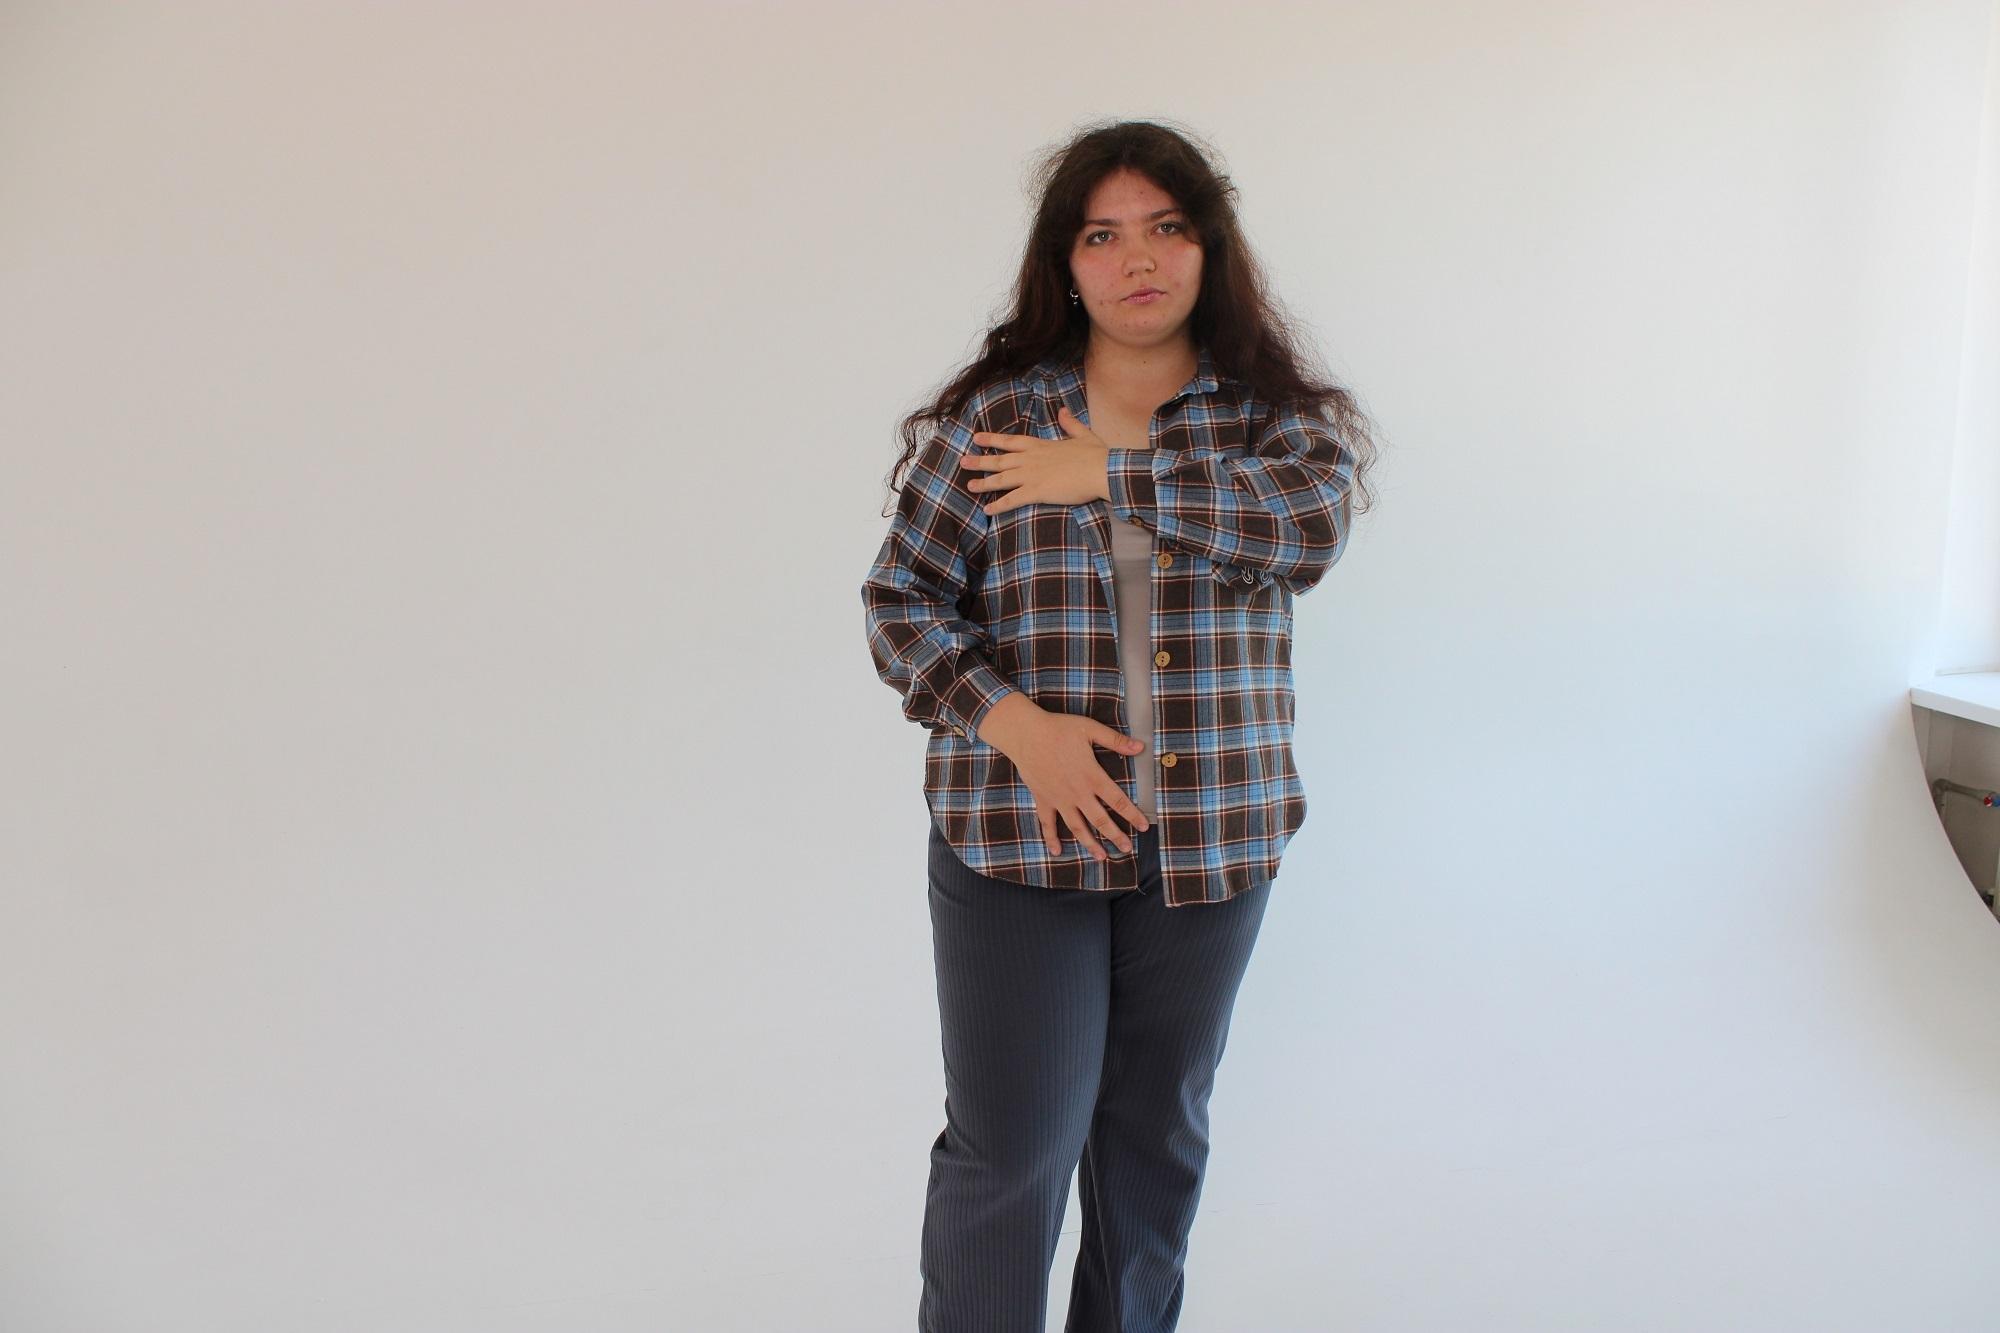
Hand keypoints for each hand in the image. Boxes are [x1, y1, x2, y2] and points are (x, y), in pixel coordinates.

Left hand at [962, 406, 1109, 514]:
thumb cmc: (1095, 455)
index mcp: (1040, 446)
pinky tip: (987, 510)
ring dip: (983, 483)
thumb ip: (1069, 423)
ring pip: (1001, 480)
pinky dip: (999, 505)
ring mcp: (1032, 476)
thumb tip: (1062, 410)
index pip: (1010, 441)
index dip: (992, 440)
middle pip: (999, 460)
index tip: (976, 438)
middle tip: (962, 462)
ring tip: (969, 485)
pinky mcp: (1036, 492)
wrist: (1101, 470)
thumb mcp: (1082, 434)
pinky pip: (1012, 500)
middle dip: (979, 461)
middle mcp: (1031, 459)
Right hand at [989, 703, 1150, 860]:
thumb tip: (1140, 747)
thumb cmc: (1058, 728)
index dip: (1132, 815)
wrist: (1025, 734)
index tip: (1144, 827)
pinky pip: (1048, 824)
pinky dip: (1051, 838)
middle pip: (1101, 820)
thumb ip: (1115, 741)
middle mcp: (1078, 793)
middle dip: (1116, 836)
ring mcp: (1059, 799)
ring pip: (1078, 827)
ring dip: (1090, 844)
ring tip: (1102, 857)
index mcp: (1092, 776)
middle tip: (1127, 848)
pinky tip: (1057, 851)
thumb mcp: (1090, 729)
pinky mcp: (1043, 800)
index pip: (1118, 801)